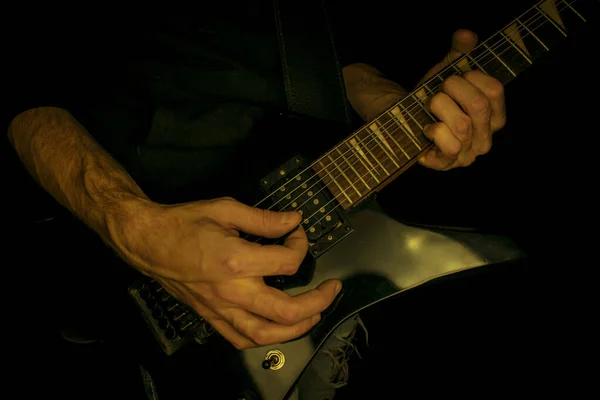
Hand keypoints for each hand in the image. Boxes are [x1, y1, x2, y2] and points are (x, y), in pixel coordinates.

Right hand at [117, 197, 341, 348]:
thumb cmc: (183, 223)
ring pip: (268, 335)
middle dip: (319, 301)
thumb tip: (293, 221)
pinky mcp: (211, 316)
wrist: (148, 241)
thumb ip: (263, 218)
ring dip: (299, 328)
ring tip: (314, 314)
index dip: (300, 245)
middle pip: (287, 311)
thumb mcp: (225, 209)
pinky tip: (277, 330)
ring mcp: (221, 309)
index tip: (296, 233)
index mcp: (236, 261)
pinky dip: (265, 340)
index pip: (287, 262)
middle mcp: (231, 291)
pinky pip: (242, 340)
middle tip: (332, 289)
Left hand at [419, 29, 506, 169]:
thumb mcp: (446, 74)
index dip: (471, 77)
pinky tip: (426, 128)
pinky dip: (434, 131)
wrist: (401, 122)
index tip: (456, 77)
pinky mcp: (447, 164)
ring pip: (462, 125)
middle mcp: (486, 138)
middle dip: (452, 89)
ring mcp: (468, 155)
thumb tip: (465, 35)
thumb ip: (459, 53)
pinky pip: (450, 145)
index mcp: (494, 117)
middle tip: (439, 90)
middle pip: (479, 106)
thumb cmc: (430, 101)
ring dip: (439, 107)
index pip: (495, 90)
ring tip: (430, 107)